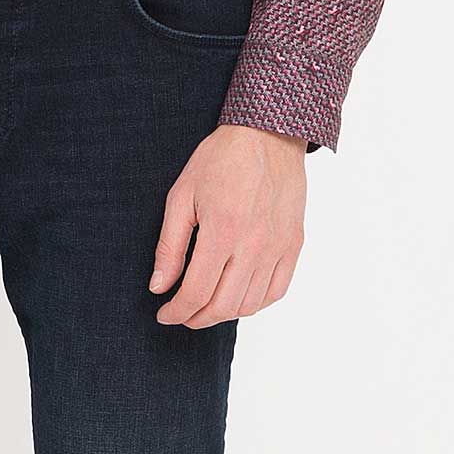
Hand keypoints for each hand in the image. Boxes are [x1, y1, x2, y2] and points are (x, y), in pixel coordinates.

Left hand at [149, 124, 306, 324]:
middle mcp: (254, 244)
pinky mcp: (293, 244)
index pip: (196, 292)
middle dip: (196, 318)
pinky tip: (237, 297)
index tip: (164, 313)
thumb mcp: (182, 196)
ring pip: (250, 304)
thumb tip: (159, 286)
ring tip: (206, 305)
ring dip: (224, 314)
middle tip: (182, 314)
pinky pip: (276, 290)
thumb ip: (170, 246)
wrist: (268, 135)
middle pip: (223, 306)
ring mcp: (278, 247)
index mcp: (222, 231)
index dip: (176, 311)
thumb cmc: (221, 160)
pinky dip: (255, 304)